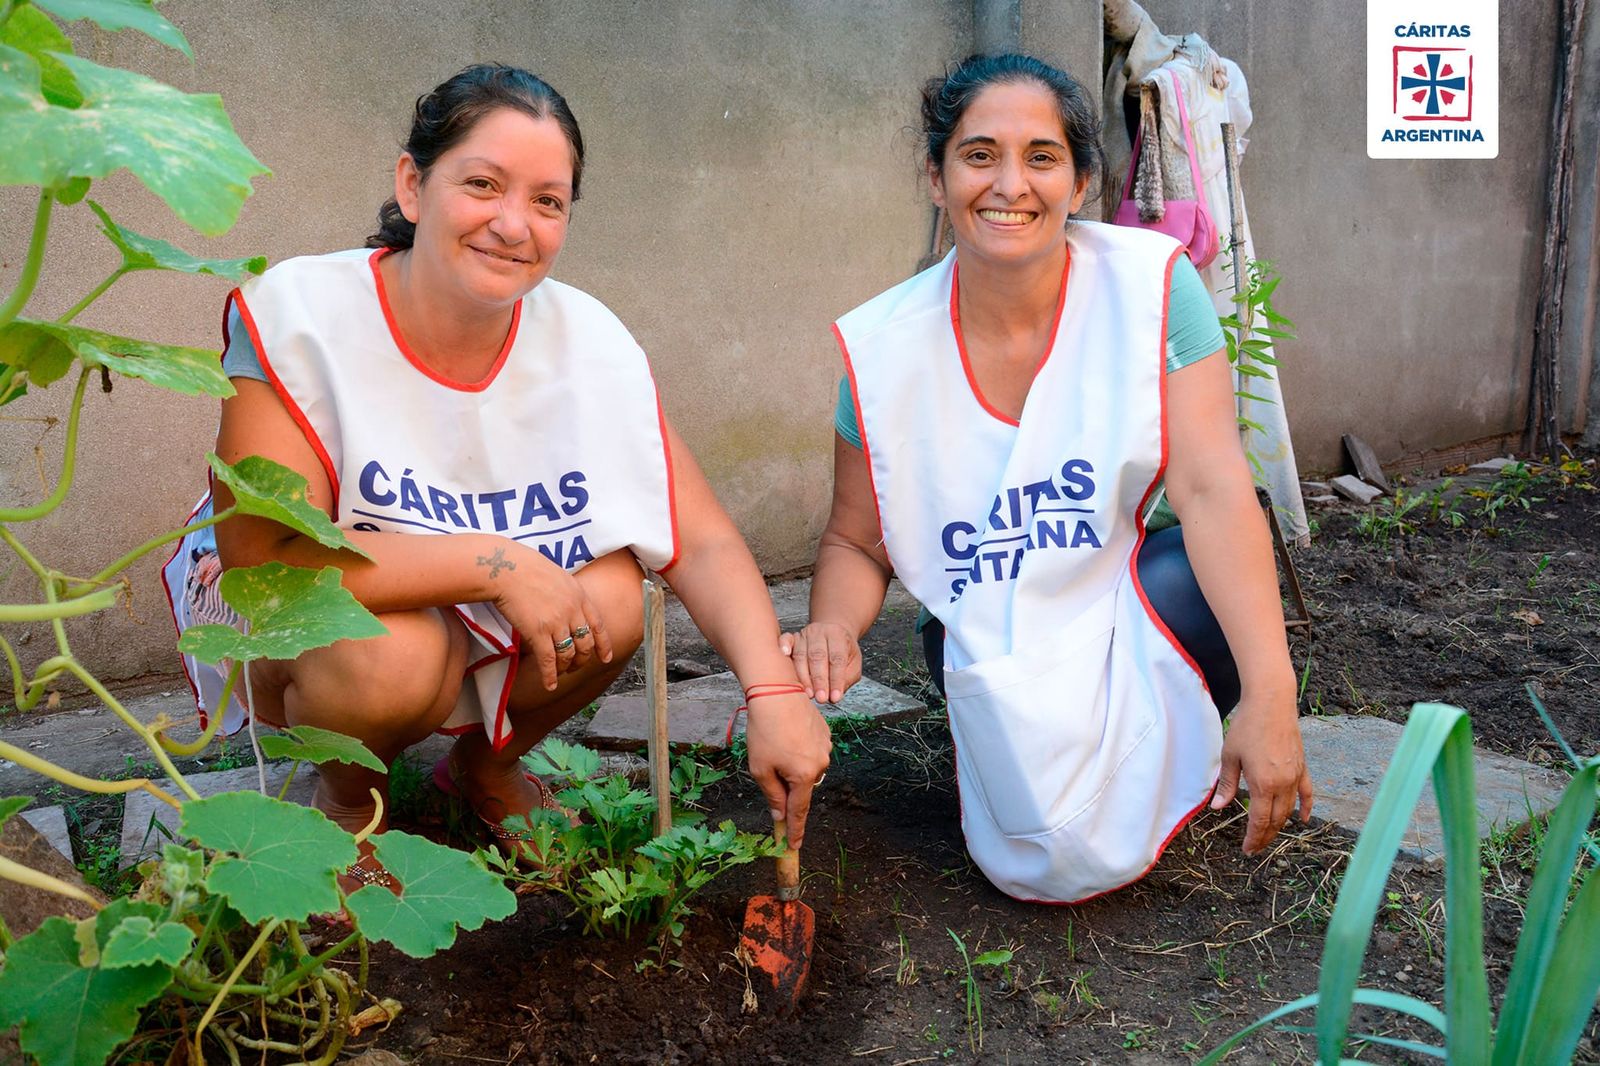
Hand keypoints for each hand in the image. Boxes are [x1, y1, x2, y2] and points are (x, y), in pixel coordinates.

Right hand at [486, 543, 611, 689]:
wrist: (507, 567)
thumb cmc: (526, 568)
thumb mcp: (558, 576)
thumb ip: (567, 594)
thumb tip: (566, 605)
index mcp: (580, 596)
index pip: (598, 626)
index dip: (604, 645)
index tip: (606, 658)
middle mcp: (573, 611)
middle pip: (585, 644)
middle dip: (582, 660)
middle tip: (574, 667)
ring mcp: (557, 622)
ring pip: (568, 654)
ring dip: (565, 668)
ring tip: (559, 673)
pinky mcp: (538, 632)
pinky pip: (549, 660)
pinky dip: (550, 676)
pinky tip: (549, 684)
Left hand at [744, 692, 831, 850]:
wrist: (776, 693)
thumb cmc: (765, 732)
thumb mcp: (760, 768)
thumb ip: (772, 795)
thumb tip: (780, 815)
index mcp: (804, 776)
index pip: (799, 811)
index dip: (795, 830)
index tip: (794, 846)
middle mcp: (821, 764)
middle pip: (802, 787)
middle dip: (787, 786)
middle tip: (770, 769)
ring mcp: (825, 748)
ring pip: (807, 769)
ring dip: (793, 766)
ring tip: (776, 745)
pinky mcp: (825, 734)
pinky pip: (811, 752)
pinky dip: (799, 751)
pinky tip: (786, 736)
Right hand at [778, 622, 861, 703]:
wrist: (832, 632)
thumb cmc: (843, 651)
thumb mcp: (854, 663)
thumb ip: (847, 678)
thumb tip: (834, 696)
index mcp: (838, 635)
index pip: (837, 658)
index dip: (836, 679)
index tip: (835, 697)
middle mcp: (820, 632)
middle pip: (817, 656)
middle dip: (819, 680)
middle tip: (821, 698)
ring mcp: (804, 634)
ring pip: (800, 655)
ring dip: (803, 677)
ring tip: (809, 693)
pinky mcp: (792, 637)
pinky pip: (786, 641)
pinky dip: (783, 647)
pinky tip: (784, 655)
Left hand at [1211, 690, 1313, 853]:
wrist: (1271, 703)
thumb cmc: (1247, 727)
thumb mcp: (1230, 756)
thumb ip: (1226, 784)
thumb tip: (1218, 808)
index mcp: (1263, 784)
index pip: (1259, 821)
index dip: (1253, 838)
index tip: (1247, 850)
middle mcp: (1283, 784)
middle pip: (1276, 820)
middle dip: (1265, 836)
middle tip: (1255, 847)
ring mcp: (1295, 776)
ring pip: (1289, 810)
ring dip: (1280, 825)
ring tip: (1269, 835)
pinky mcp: (1302, 767)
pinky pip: (1307, 793)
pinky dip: (1306, 808)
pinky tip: (1303, 820)